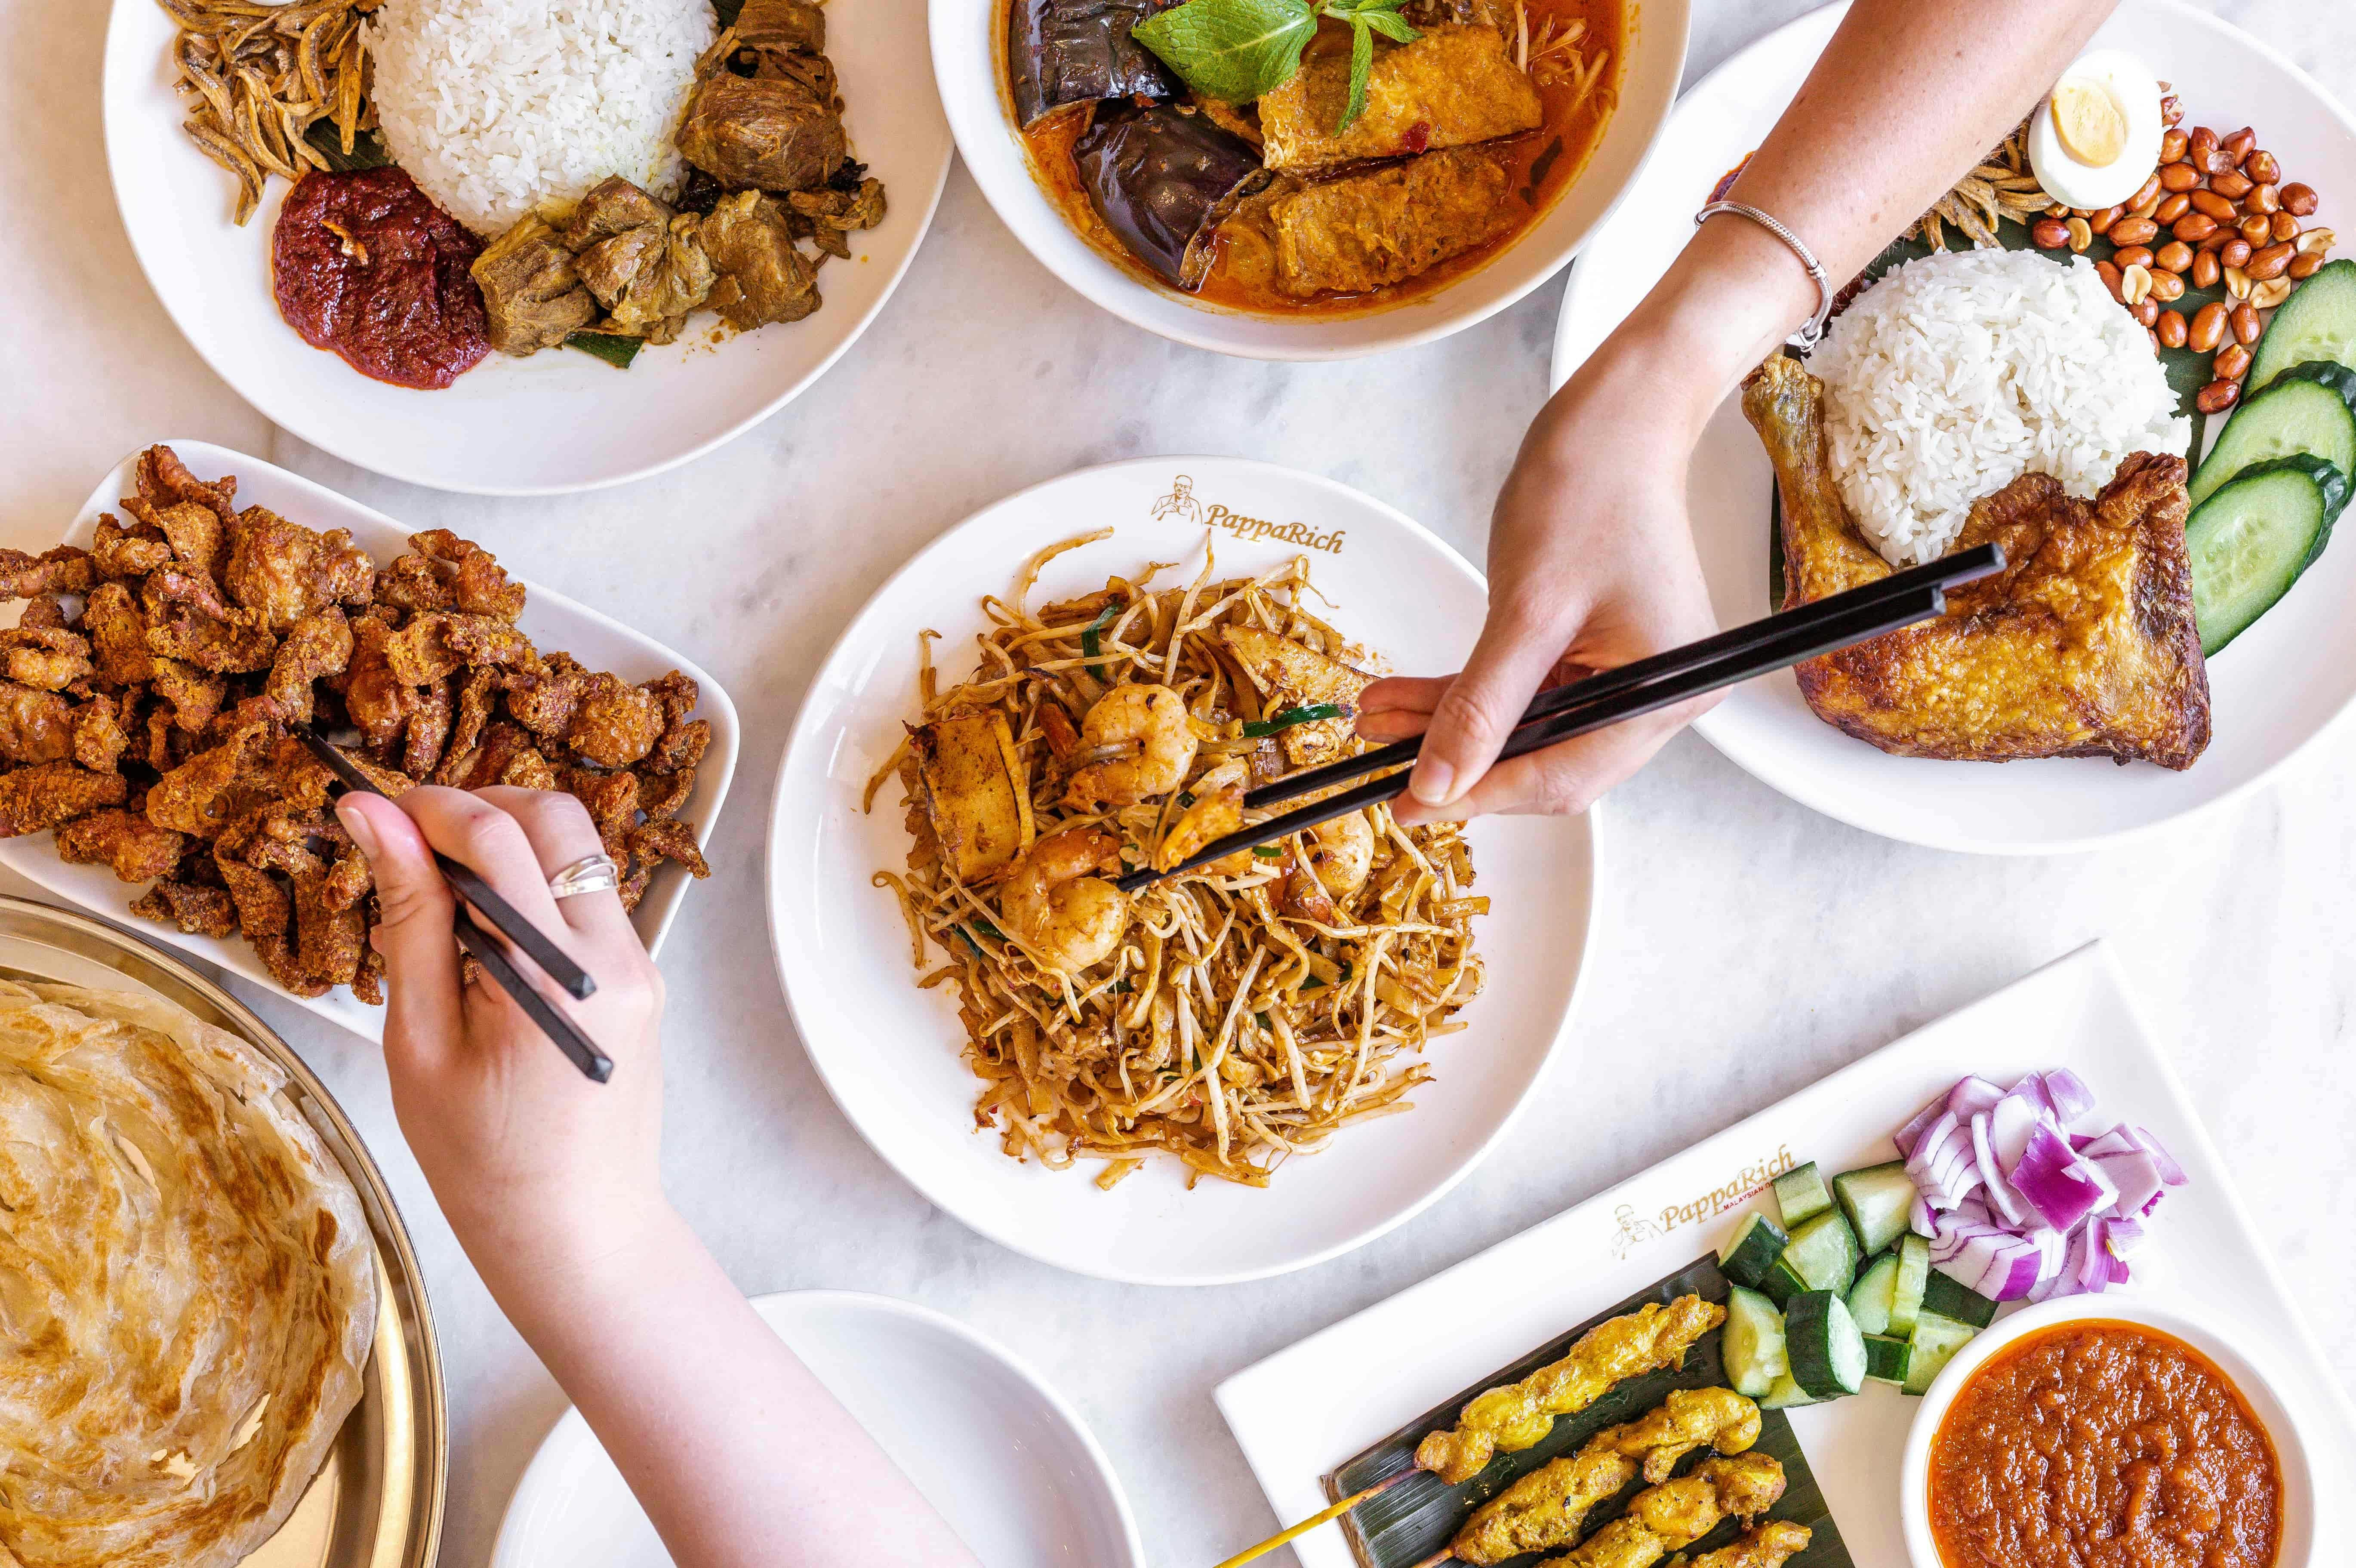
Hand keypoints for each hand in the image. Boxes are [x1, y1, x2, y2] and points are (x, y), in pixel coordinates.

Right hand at [335, 786, 668, 1286]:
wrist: (575, 1231)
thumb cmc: (485, 1161)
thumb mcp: (423, 1039)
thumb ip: (410, 918)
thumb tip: (374, 821)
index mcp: (557, 976)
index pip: (497, 836)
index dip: (427, 806)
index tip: (372, 808)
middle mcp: (617, 958)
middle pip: (554, 819)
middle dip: (477, 807)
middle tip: (410, 842)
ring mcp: (641, 965)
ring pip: (577, 855)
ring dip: (509, 847)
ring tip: (442, 896)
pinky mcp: (644, 979)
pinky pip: (590, 902)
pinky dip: (536, 892)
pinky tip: (487, 938)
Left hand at [1361, 334, 1725, 821]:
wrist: (1615, 421)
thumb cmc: (1590, 490)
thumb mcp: (1525, 609)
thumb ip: (1480, 707)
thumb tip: (1437, 782)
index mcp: (1664, 690)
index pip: (1561, 774)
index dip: (1481, 795)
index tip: (1410, 801)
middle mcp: (1657, 695)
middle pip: (1546, 762)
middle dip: (1460, 761)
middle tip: (1381, 765)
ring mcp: (1628, 676)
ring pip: (1526, 731)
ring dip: (1451, 727)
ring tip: (1376, 720)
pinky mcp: (1597, 653)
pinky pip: (1526, 694)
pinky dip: (1468, 696)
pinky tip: (1405, 697)